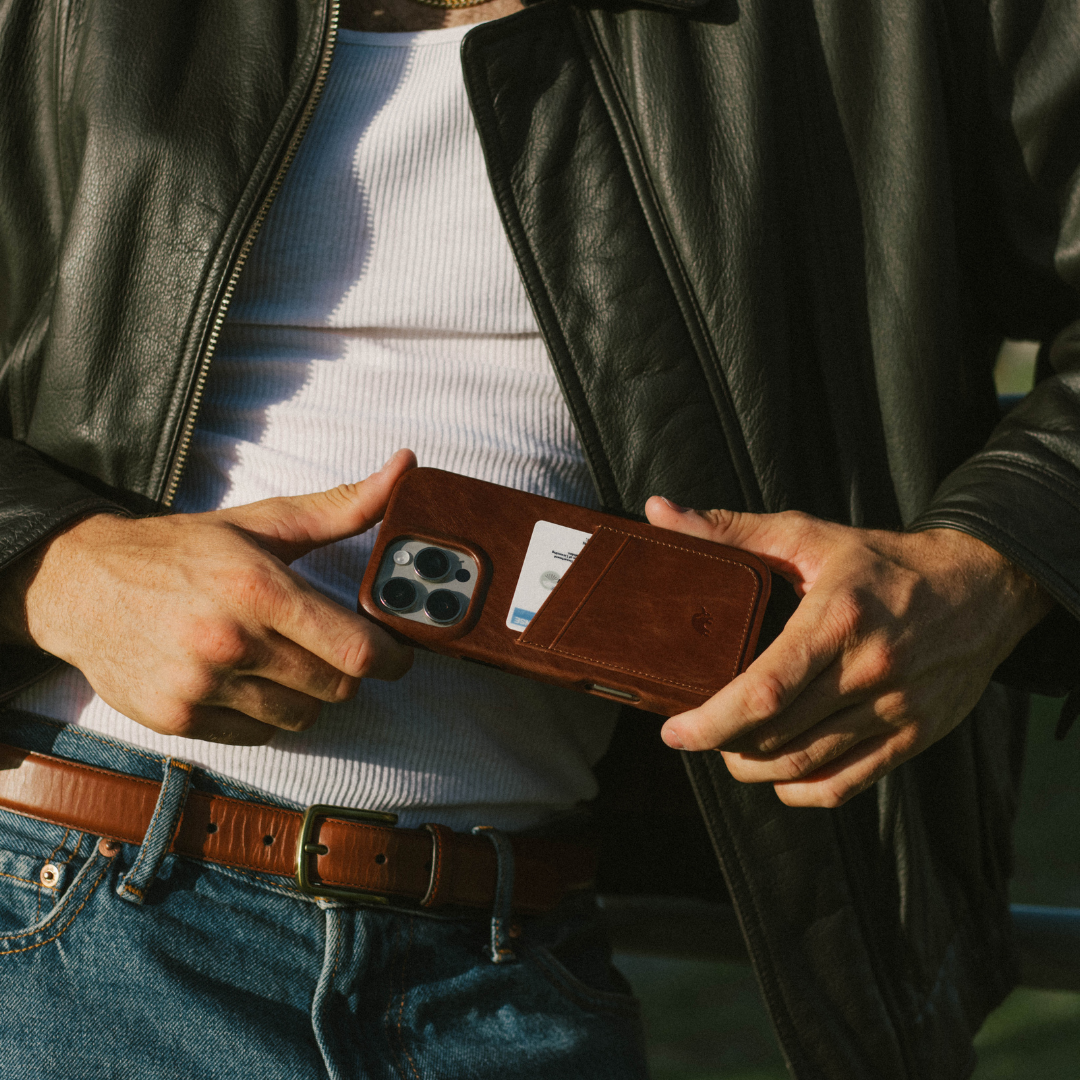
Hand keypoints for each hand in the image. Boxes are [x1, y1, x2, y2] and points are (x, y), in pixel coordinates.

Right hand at [5, 449, 416, 744]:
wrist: (80, 584)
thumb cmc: (181, 550)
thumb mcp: (261, 521)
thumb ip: (340, 506)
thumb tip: (406, 468)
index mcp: (258, 588)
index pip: (355, 649)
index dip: (392, 657)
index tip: (397, 653)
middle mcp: (230, 641)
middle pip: (337, 688)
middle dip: (348, 671)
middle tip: (333, 649)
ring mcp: (200, 686)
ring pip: (302, 716)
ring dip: (308, 694)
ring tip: (284, 660)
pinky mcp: (177, 719)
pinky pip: (259, 735)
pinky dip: (266, 714)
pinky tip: (246, 680)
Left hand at [643, 499, 1053, 807]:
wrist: (982, 588)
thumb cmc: (882, 561)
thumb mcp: (808, 535)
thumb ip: (729, 529)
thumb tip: (657, 511)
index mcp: (837, 618)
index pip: (766, 689)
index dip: (713, 721)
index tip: (675, 732)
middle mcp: (869, 670)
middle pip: (778, 736)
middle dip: (724, 744)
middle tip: (697, 732)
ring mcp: (894, 710)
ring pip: (806, 766)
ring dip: (755, 768)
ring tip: (730, 750)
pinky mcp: (912, 736)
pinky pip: (846, 785)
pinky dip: (801, 790)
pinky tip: (778, 775)